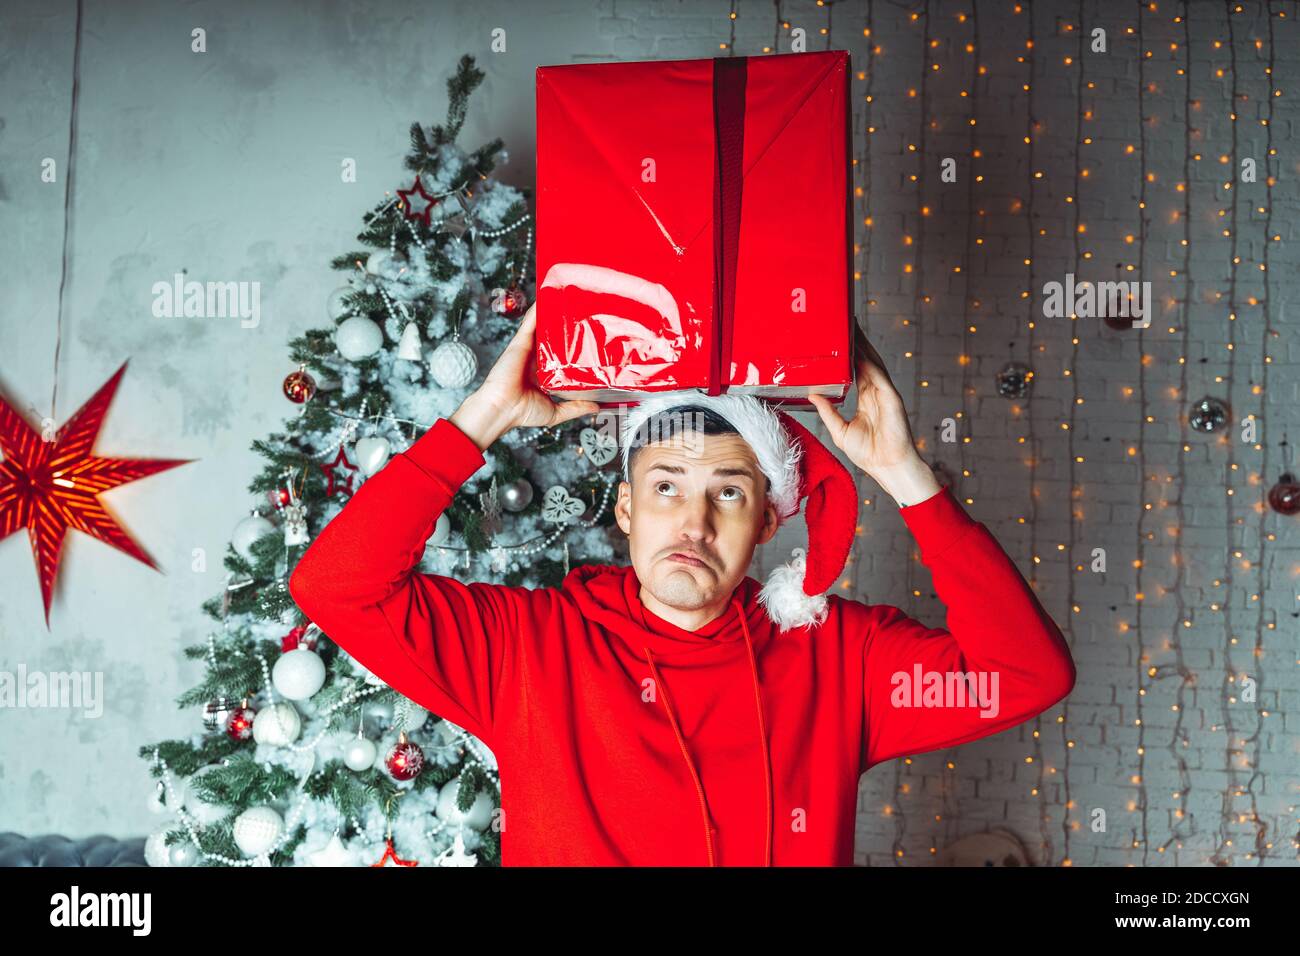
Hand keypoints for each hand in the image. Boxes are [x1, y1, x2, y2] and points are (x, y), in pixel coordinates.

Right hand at [473, 300, 600, 430]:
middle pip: (552, 338)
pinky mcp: (521, 342)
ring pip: (542, 326)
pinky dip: (537, 309)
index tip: (588, 341)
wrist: (502, 409)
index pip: (559, 356)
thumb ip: (576, 408)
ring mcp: (528, 349)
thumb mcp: (557, 412)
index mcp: (542, 373)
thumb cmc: (523, 413)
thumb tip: (597, 407)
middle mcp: (535, 359)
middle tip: (583, 315)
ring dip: (552, 312)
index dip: (571, 348)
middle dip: (564, 328)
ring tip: (568, 298)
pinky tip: (547, 295)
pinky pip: (530, 321)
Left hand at [808, 324, 919, 473]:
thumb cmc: (870, 453)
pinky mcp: (891, 397)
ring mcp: (885, 393)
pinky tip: (860, 349)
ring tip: (852, 327)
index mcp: (866, 399)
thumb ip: (828, 412)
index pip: (856, 370)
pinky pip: (878, 375)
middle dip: (856, 342)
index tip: (840, 338)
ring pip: (873, 362)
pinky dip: (869, 361)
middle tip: (845, 322)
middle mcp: (876, 392)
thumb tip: (813, 395)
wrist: (888, 467)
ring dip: (863, 345)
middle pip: (865, 360)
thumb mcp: (840, 430)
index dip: (849, 354)